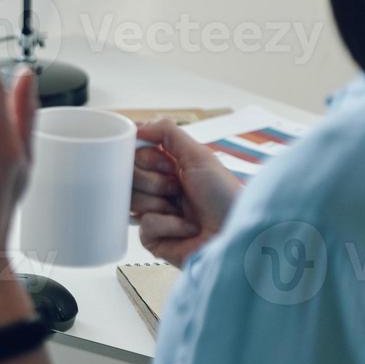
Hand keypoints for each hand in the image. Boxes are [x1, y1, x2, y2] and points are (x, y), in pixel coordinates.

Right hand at [131, 118, 243, 266]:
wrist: (235, 234)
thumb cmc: (225, 197)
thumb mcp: (199, 155)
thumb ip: (167, 132)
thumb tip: (137, 126)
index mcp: (168, 168)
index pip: (135, 155)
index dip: (146, 158)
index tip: (166, 163)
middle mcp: (159, 189)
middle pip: (129, 176)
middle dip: (155, 181)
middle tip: (177, 187)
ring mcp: (154, 212)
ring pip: (132, 199)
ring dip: (161, 203)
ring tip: (184, 210)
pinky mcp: (153, 238)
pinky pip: (145, 224)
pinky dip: (168, 224)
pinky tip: (186, 228)